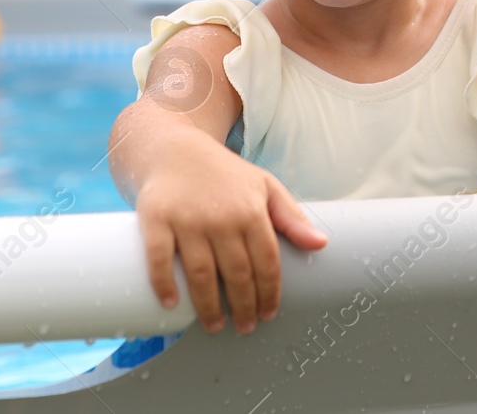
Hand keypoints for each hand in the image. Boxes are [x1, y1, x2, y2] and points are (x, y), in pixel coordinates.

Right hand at [135, 129, 327, 332]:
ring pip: (201, 274)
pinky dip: (164, 284)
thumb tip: (321, 244)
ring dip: (209, 307)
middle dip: (244, 306)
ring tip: (215, 325)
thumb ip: (292, 217)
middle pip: (237, 274)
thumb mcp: (264, 186)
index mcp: (251, 210)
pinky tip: (172, 304)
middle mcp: (221, 216)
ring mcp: (187, 219)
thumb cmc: (224, 174)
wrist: (175, 149)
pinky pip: (159, 259)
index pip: (267, 262)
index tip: (268, 314)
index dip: (269, 293)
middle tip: (245, 326)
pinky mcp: (155, 219)